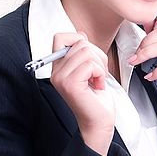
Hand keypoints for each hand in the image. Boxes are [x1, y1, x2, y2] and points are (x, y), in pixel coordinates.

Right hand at [50, 32, 114, 154]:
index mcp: (58, 67)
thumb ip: (83, 52)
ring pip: (87, 52)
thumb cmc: (97, 98)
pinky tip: (97, 86)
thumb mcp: (91, 69)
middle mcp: (56, 72)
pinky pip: (91, 65)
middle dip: (97, 56)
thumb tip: (81, 34)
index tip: (90, 59)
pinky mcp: (70, 84)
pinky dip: (101, 74)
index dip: (79, 40)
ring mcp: (61, 78)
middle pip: (80, 43)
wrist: (99, 121)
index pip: (60, 37)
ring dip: (100, 66)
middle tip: (98, 75)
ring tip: (97, 81)